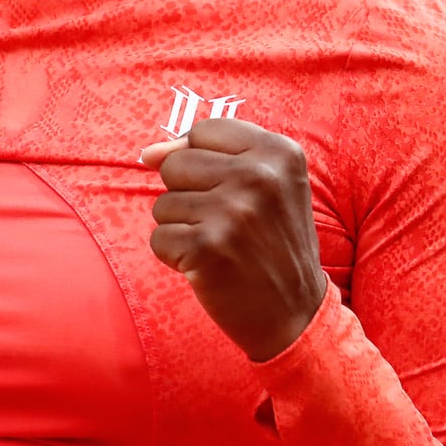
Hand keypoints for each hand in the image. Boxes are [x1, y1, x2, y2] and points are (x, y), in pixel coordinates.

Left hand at [142, 117, 329, 361]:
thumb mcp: (267, 187)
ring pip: (163, 202)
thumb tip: (149, 153)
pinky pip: (160, 238)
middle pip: (177, 163)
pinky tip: (209, 266)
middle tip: (225, 224)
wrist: (296, 315)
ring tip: (220, 246)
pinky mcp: (207, 248)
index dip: (201, 160)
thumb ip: (212, 156)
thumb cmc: (273, 245)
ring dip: (182, 228)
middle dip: (188, 195)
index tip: (222, 188)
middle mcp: (259, 176)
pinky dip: (176, 257)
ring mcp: (232, 212)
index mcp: (280, 152)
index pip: (205, 130)